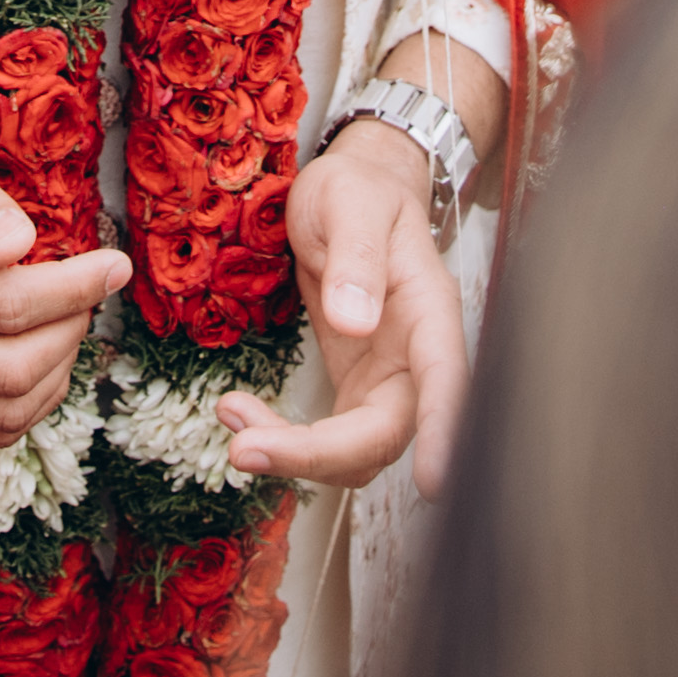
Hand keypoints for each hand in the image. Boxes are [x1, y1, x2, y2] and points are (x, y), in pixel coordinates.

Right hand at [0, 121, 127, 444]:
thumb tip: (20, 245)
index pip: (7, 305)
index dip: (77, 288)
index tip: (116, 263)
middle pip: (12, 369)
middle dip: (71, 329)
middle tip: (89, 287)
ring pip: (6, 411)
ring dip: (58, 371)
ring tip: (68, 316)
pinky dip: (32, 400)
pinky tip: (43, 351)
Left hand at [219, 118, 468, 497]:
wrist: (352, 192)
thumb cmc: (360, 190)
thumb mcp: (349, 202)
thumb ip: (356, 256)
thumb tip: (355, 322)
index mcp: (427, 311)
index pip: (445, 381)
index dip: (444, 435)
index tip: (434, 486)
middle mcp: (414, 358)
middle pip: (384, 434)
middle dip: (318, 455)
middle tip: (245, 449)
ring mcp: (385, 380)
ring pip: (354, 450)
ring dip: (294, 454)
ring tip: (232, 416)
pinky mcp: (354, 389)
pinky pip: (326, 438)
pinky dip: (283, 438)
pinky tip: (239, 410)